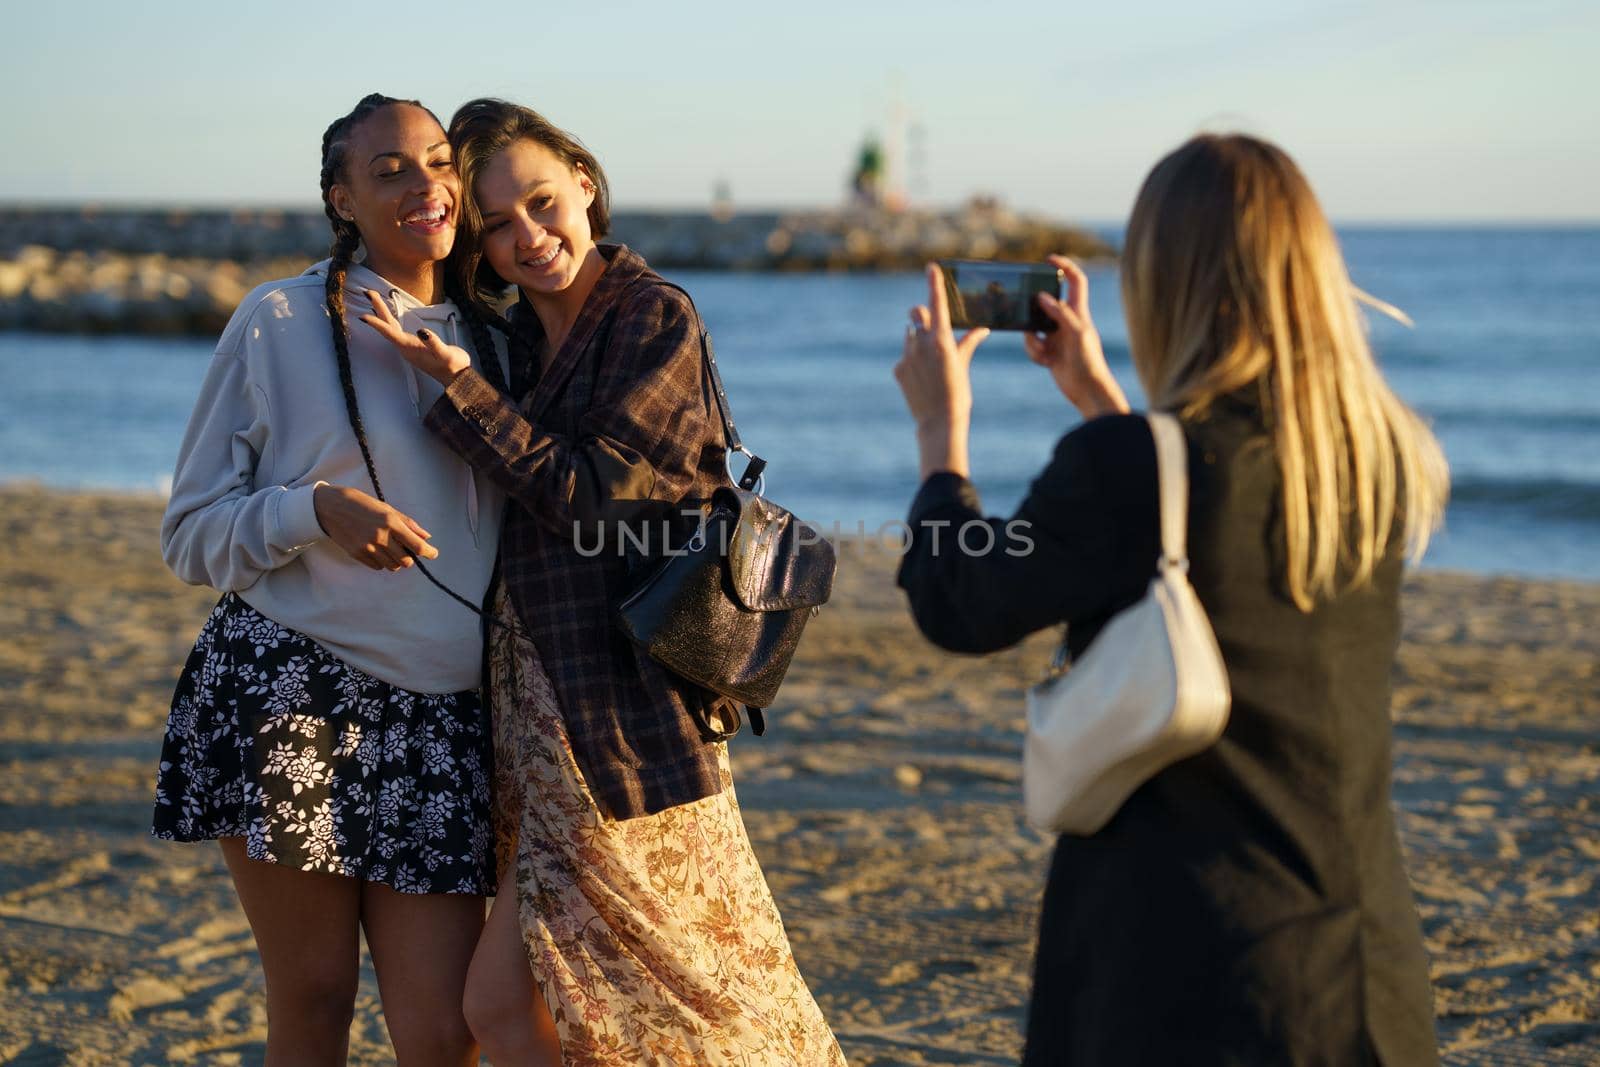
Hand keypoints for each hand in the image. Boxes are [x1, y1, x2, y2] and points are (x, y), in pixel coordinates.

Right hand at [312, 483, 438, 570]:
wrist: (331, 507)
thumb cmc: (363, 505)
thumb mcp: (388, 509)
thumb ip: (408, 524)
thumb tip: (426, 538)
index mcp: (390, 522)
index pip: (416, 545)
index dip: (429, 552)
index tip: (433, 554)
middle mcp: (380, 536)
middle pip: (405, 561)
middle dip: (410, 558)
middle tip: (407, 549)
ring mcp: (368, 547)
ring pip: (392, 566)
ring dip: (396, 560)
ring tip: (390, 548)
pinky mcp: (357, 554)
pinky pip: (378, 566)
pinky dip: (382, 562)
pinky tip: (377, 550)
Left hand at [358, 289, 471, 384]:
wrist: (457, 377)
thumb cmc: (452, 366)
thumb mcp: (445, 354)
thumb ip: (433, 343)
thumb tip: (422, 331)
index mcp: (410, 348)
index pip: (390, 333)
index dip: (377, 324)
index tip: (363, 315)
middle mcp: (405, 347)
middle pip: (387, 326)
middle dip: (378, 309)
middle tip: (368, 293)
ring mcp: (408, 347)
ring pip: (390, 327)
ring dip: (382, 313)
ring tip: (374, 299)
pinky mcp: (413, 346)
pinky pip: (396, 331)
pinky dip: (389, 321)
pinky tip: (387, 316)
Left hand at [894, 263, 990, 478]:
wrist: (939, 422)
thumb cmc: (958, 393)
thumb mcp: (964, 365)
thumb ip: (968, 342)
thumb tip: (982, 328)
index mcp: (942, 340)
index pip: (936, 303)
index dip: (934, 282)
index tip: (931, 267)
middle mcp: (921, 343)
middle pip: (915, 313)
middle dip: (921, 314)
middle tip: (929, 323)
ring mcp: (907, 356)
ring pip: (910, 335)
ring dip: (918, 339)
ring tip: (930, 361)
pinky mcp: (898, 369)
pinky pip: (905, 356)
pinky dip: (912, 361)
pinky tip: (922, 378)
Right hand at [1024, 255, 1129, 417]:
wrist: (1087, 391)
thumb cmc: (1089, 361)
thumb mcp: (1077, 333)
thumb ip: (1060, 313)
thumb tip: (1041, 297)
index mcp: (1078, 312)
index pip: (1075, 281)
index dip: (1064, 266)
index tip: (1048, 259)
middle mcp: (1067, 321)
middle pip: (1046, 304)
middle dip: (1034, 308)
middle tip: (1025, 309)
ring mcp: (1057, 337)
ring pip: (1034, 327)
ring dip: (1032, 339)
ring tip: (1043, 351)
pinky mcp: (1049, 352)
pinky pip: (1032, 346)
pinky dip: (1034, 353)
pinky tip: (1046, 362)